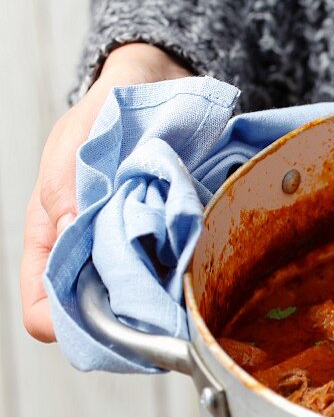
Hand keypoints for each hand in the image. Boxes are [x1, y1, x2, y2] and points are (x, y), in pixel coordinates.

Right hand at [20, 43, 190, 341]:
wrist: (154, 90)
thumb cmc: (103, 120)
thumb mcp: (74, 146)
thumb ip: (66, 190)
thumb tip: (70, 234)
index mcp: (53, 240)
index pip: (46, 309)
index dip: (66, 326)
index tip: (104, 323)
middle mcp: (92, 256)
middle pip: (101, 317)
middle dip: (127, 318)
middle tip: (159, 308)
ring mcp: (132, 254)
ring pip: (142, 301)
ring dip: (162, 296)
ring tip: (184, 283)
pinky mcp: (169, 245)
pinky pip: (177, 273)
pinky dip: (188, 271)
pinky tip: (203, 262)